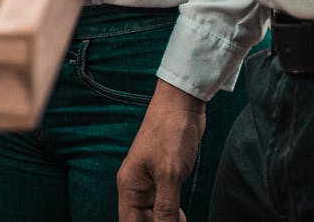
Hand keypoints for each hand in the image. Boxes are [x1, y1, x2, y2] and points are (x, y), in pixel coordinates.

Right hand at [118, 81, 205, 221]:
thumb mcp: (170, 175)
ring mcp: (150, 182)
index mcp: (130, 187)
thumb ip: (165, 208)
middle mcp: (136, 187)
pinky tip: (183, 220)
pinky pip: (165, 205)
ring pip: (154, 215)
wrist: (181, 103)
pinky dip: (173, 215)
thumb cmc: (171, 132)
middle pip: (142, 221)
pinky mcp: (164, 177)